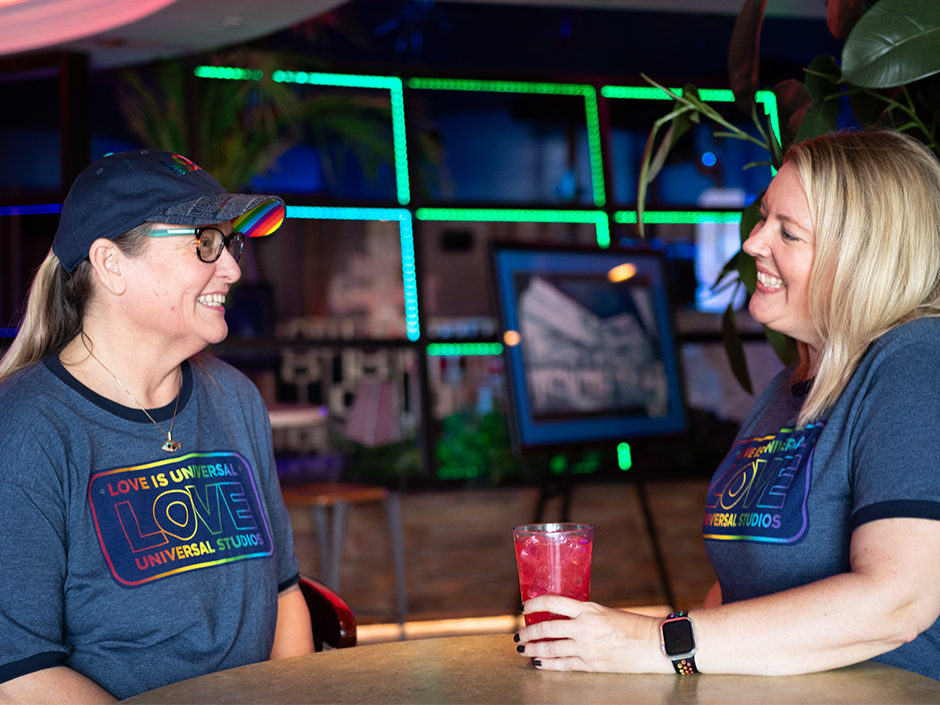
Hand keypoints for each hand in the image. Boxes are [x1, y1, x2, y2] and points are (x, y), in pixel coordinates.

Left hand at [514, 595, 672, 673]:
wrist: (654, 644)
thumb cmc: (633, 626)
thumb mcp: (605, 611)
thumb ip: (584, 614)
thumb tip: (563, 617)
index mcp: (588, 608)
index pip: (553, 602)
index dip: (535, 604)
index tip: (524, 607)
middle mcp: (584, 627)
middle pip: (547, 628)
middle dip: (529, 632)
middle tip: (519, 634)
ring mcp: (586, 647)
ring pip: (551, 648)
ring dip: (533, 649)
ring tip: (523, 649)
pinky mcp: (591, 664)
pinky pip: (562, 664)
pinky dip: (547, 664)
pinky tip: (538, 663)